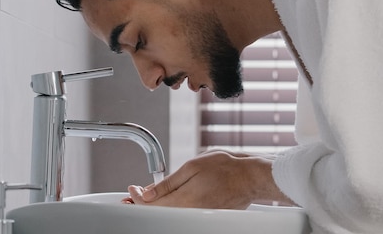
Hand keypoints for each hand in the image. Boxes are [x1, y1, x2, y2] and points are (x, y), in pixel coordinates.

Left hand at [127, 150, 292, 208]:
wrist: (249, 179)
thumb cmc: (225, 168)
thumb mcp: (192, 167)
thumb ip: (168, 183)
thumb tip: (148, 192)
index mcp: (184, 200)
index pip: (151, 205)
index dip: (137, 198)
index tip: (132, 189)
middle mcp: (189, 212)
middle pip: (158, 212)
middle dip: (143, 203)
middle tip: (133, 195)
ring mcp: (197, 216)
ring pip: (169, 213)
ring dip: (155, 205)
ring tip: (147, 196)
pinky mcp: (204, 215)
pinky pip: (181, 213)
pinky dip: (170, 206)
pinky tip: (166, 199)